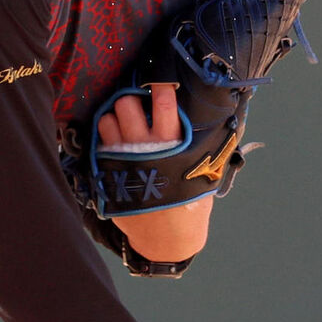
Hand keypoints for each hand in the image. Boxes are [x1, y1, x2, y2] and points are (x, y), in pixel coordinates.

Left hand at [99, 85, 212, 260]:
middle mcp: (144, 146)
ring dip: (115, 116)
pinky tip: (116, 139)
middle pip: (126, 103)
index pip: (164, 102)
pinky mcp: (106, 168)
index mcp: (172, 144)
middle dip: (132, 100)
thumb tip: (222, 116)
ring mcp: (121, 156)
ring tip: (126, 124)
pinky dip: (106, 134)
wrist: (166, 236)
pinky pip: (99, 138)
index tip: (160, 84)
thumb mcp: (203, 170)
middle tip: (139, 106)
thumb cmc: (188, 201)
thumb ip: (203, 142)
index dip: (160, 87)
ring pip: (107, 118)